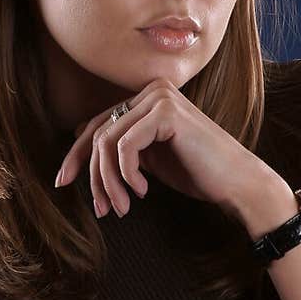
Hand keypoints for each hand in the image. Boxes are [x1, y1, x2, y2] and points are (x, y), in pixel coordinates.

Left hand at [53, 77, 276, 218]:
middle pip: (97, 132)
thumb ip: (122, 147)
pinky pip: (124, 146)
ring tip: (122, 207)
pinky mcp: (166, 113)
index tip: (63, 182)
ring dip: (109, 181)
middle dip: (92, 175)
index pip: (97, 124)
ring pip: (107, 141)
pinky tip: (143, 191)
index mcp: (148, 98)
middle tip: (100, 208)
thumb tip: (79, 142)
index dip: (76, 155)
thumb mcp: (149, 158)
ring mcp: (160, 97)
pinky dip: (126, 174)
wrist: (237, 183)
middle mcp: (152, 90)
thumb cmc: (198, 173)